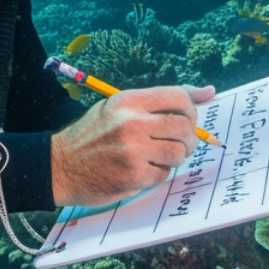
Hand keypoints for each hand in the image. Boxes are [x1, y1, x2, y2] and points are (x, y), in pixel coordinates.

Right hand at [48, 85, 214, 205]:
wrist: (59, 166)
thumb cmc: (92, 135)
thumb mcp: (118, 107)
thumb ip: (160, 101)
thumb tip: (209, 91)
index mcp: (127, 101)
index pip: (179, 97)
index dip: (191, 110)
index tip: (186, 119)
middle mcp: (131, 123)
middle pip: (185, 127)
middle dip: (188, 138)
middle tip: (177, 143)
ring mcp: (133, 151)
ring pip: (179, 153)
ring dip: (174, 157)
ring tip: (156, 157)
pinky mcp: (133, 176)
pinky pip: (164, 174)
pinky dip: (157, 173)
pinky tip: (140, 170)